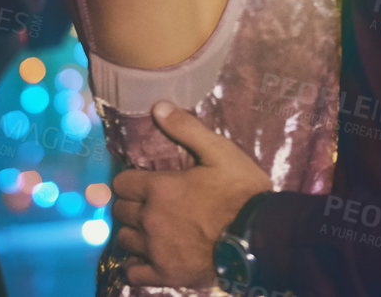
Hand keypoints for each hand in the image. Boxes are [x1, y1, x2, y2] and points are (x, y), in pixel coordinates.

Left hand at [111, 100, 272, 288]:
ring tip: (148, 229)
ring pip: (124, 239)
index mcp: (159, 189)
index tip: (141, 181)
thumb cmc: (241, 192)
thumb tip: (158, 107)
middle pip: (120, 211)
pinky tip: (147, 257)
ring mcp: (155, 250)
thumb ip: (187, 129)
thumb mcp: (220, 152)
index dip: (130, 180)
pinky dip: (135, 264)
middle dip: (130, 204)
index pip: (122, 183)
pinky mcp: (165, 274)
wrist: (259, 237)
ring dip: (133, 231)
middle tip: (147, 203)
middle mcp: (150, 219)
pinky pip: (133, 272)